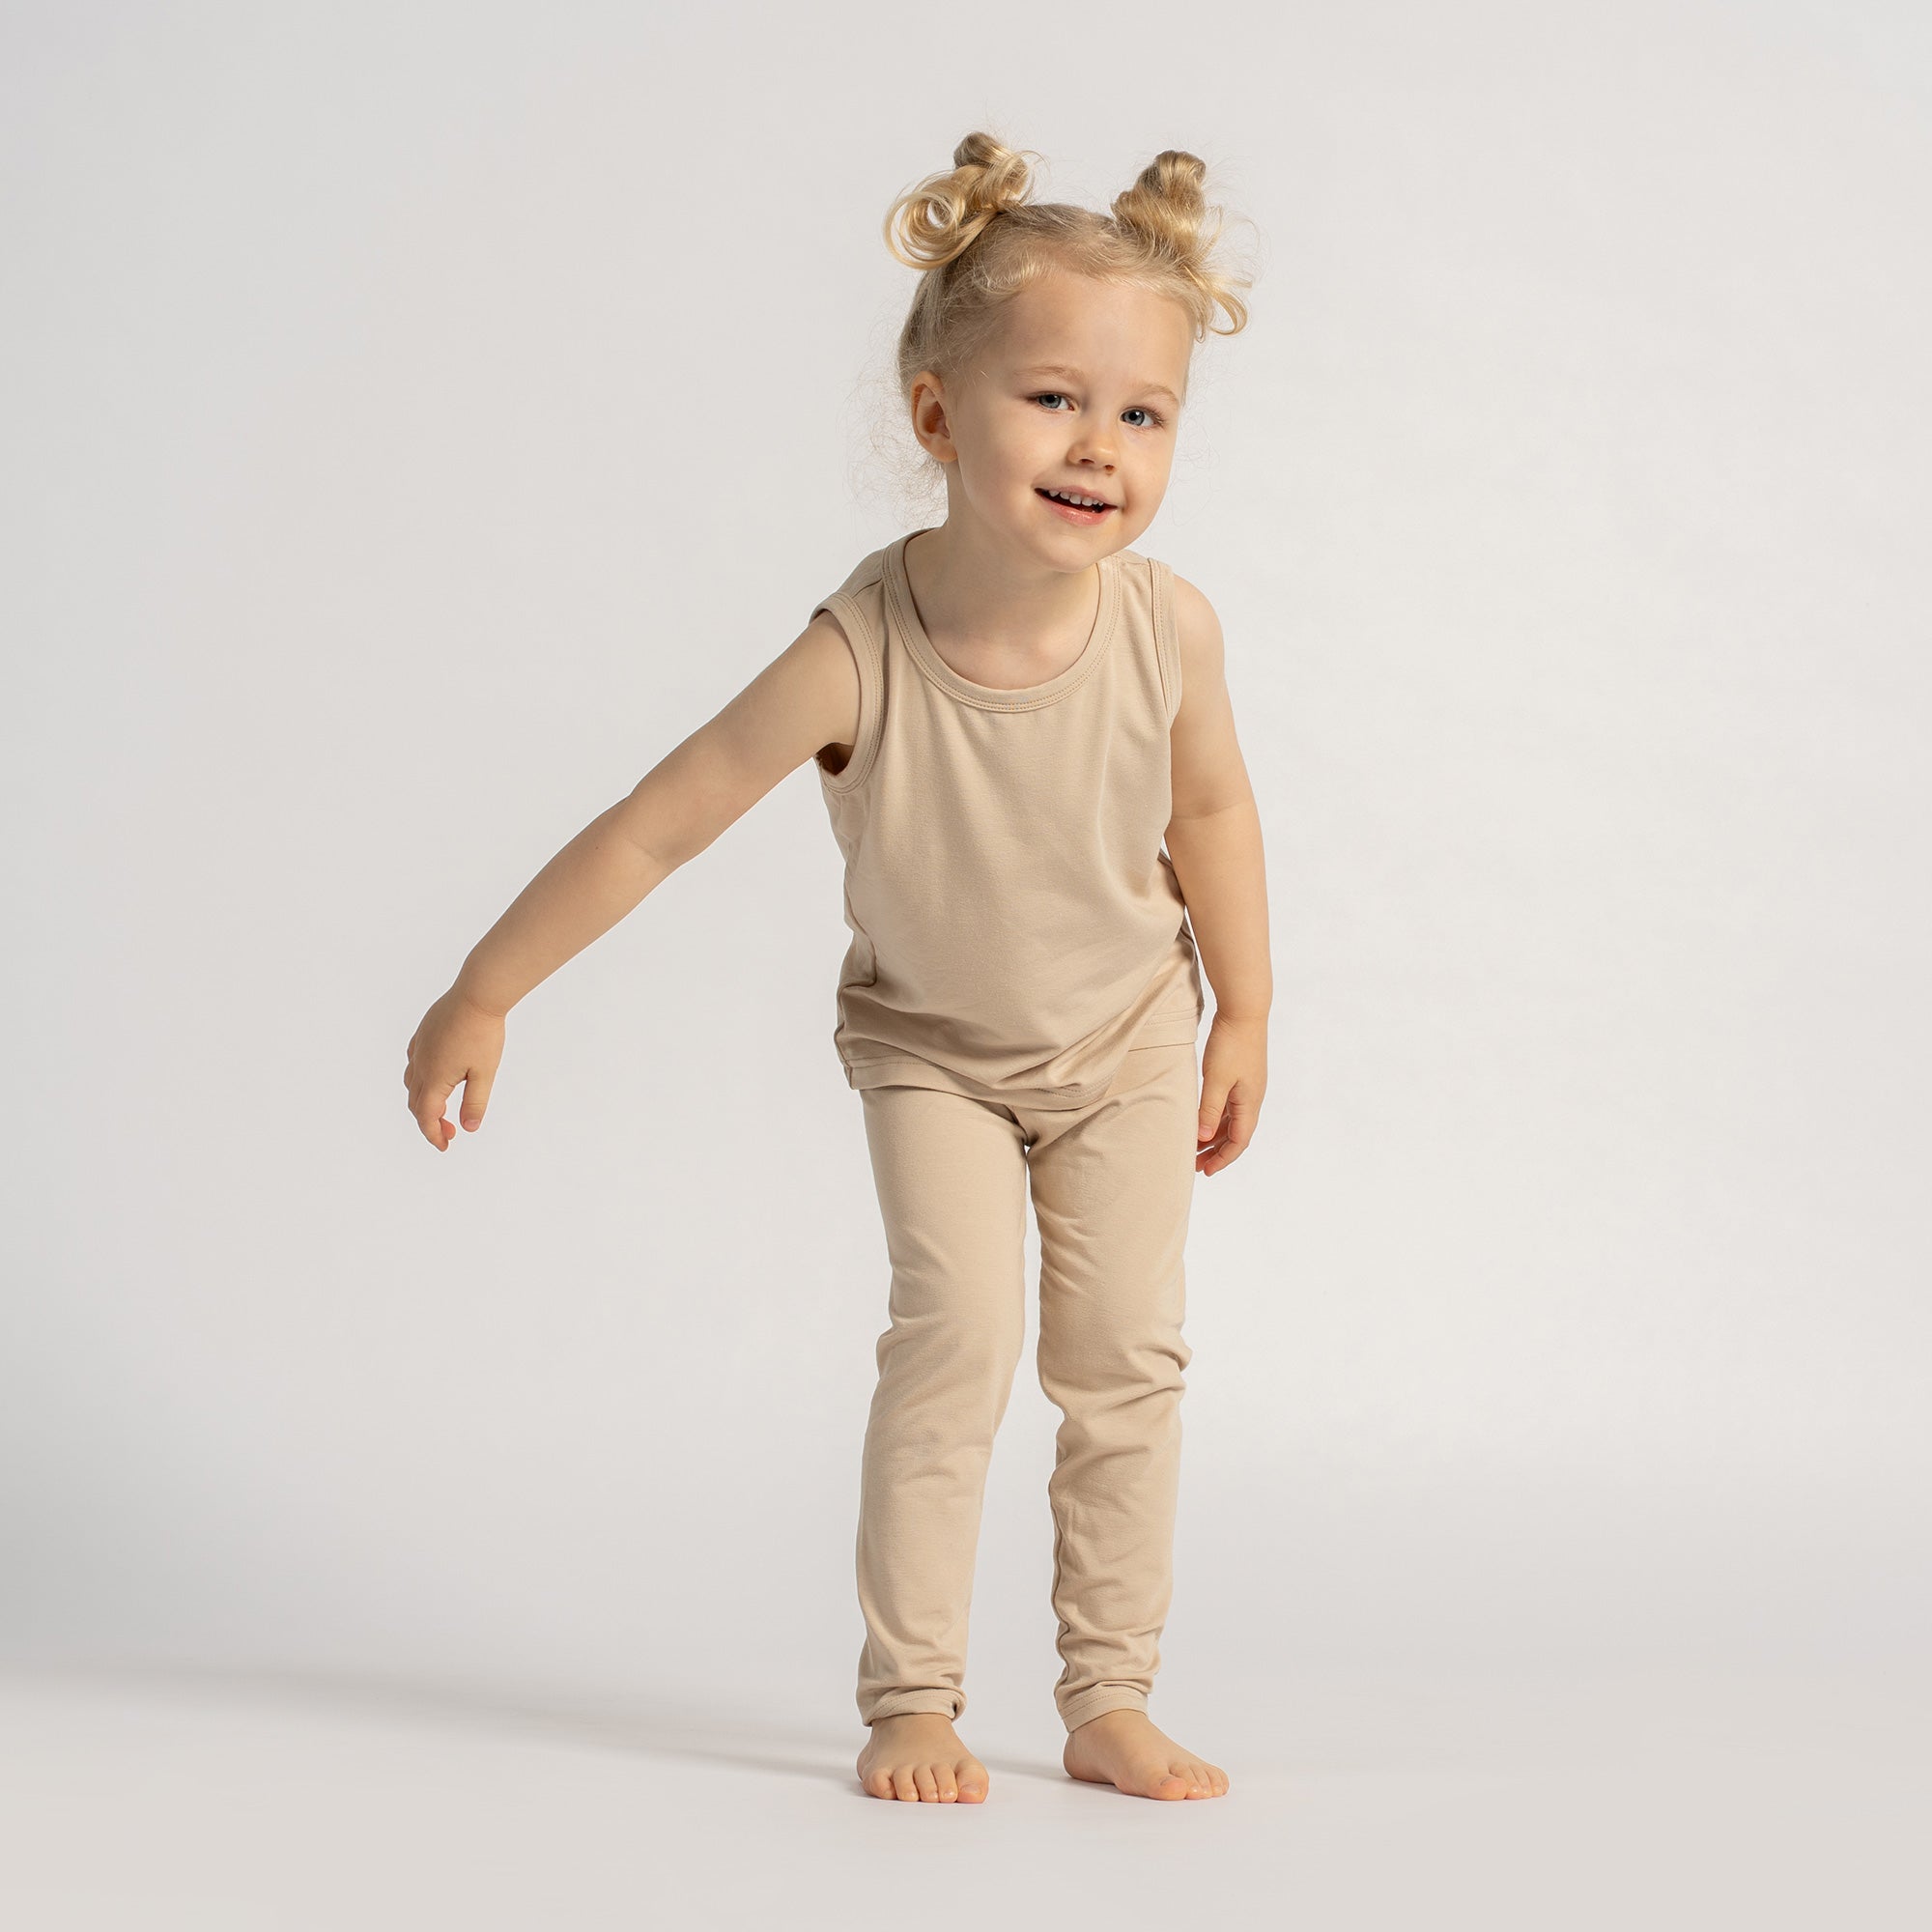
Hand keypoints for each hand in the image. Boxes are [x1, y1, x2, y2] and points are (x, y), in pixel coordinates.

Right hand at [404, 985, 506, 1150]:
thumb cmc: (483, 1033)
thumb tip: (468, 1128)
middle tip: (451, 1131)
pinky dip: (420, 1079)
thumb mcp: (484, 1073)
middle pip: (416, 1103)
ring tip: (443, 1108)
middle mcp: (420, 1064)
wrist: (477, 995)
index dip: (434, 1135)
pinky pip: (413, 1063)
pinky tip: (436, 1078)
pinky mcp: (422, 1035)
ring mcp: (419, 1048)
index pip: (426, 1116)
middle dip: (430, 1121)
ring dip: (423, 1101)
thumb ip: (475, 1102)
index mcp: (435, 1078)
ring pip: (411, 1083)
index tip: (445, 1146)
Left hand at [1196, 1011, 1266, 1176]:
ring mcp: (1248, 1087)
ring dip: (1214, 1135)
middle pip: (1235, 1134)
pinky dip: (1216, 1117)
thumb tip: (1202, 1138)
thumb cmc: (1231, 1044)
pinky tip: (1202, 1119)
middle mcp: (1252, 1098)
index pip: (1239, 1142)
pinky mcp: (1241, 1076)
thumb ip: (1208, 1109)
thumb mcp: (1216, 1079)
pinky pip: (1229, 1105)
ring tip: (1195, 1145)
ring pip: (1231, 1120)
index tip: (1205, 1171)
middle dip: (1216, 1151)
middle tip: (1195, 1164)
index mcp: (1249, 1103)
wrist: (1244, 1011)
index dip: (1222, 1159)